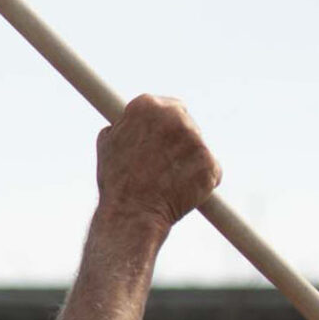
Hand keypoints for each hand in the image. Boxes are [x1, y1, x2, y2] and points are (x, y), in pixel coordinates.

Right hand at [94, 94, 219, 232]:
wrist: (132, 213)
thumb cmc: (116, 181)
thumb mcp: (108, 143)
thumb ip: (123, 127)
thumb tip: (126, 123)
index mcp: (147, 106)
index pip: (169, 106)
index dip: (165, 124)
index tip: (163, 137)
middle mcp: (174, 117)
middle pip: (187, 123)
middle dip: (179, 141)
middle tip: (165, 163)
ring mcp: (195, 140)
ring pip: (198, 147)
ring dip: (189, 160)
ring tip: (169, 180)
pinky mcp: (210, 163)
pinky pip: (210, 169)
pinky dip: (201, 179)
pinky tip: (183, 189)